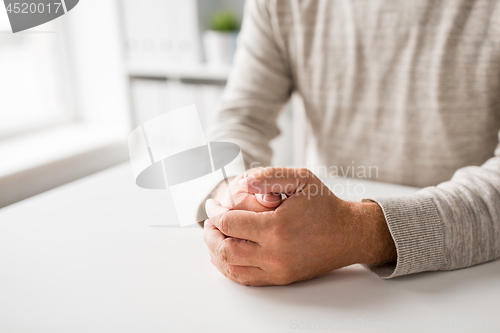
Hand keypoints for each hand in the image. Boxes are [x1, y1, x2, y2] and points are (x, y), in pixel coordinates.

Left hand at [203, 167, 396, 285]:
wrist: (348, 234)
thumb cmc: (325, 205)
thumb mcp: (301, 179)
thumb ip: (269, 176)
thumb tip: (241, 181)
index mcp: (277, 228)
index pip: (229, 223)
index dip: (214, 213)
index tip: (211, 205)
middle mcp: (275, 254)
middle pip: (225, 249)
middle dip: (210, 235)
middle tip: (209, 223)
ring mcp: (277, 270)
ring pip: (232, 268)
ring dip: (216, 252)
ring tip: (214, 238)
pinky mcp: (281, 279)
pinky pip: (246, 279)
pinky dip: (230, 268)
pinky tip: (227, 255)